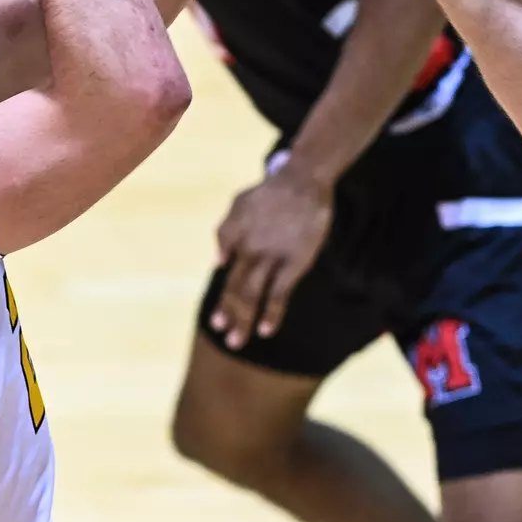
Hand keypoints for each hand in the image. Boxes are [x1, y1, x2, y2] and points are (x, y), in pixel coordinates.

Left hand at [210, 166, 333, 348]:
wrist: (303, 179)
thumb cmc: (271, 192)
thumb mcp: (238, 204)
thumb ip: (225, 232)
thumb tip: (218, 262)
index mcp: (237, 239)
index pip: (228, 276)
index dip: (224, 300)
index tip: (218, 321)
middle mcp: (250, 251)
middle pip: (236, 289)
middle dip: (229, 315)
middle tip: (225, 337)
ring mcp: (272, 257)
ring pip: (253, 294)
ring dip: (244, 319)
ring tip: (237, 342)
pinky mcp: (295, 261)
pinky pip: (280, 292)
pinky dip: (272, 312)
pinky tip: (266, 329)